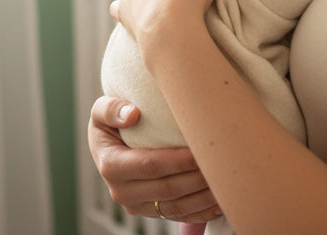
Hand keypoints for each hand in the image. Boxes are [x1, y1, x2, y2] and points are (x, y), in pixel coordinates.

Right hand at [88, 95, 220, 221]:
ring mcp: (137, 206)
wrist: (108, 144)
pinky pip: (180, 216)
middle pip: (168, 189)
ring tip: (225, 181)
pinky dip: (202, 210)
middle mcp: (122, 192)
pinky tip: (219, 199)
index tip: (199, 150)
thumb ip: (111, 110)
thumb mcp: (101, 110)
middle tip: (221, 162)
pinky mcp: (151, 212)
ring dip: (203, 197)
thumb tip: (132, 115)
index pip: (151, 165)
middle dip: (197, 177)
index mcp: (111, 165)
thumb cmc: (110, 122)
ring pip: (177, 207)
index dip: (178, 160)